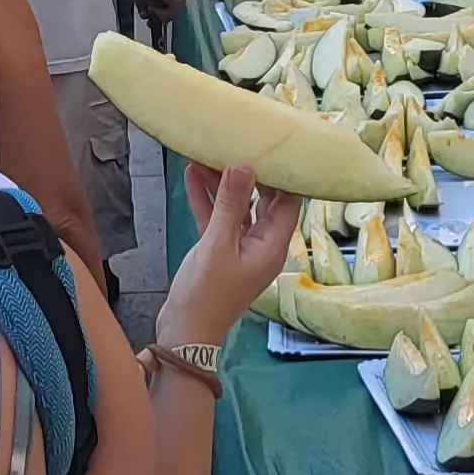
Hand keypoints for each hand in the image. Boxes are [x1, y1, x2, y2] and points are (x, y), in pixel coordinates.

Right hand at [162, 163, 300, 344]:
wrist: (184, 331)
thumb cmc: (205, 293)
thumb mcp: (217, 244)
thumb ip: (231, 204)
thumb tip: (244, 165)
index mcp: (273, 245)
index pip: (289, 201)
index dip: (283, 174)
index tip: (271, 146)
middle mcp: (262, 244)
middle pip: (263, 200)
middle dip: (249, 173)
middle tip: (236, 143)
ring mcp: (241, 248)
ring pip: (237, 208)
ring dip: (223, 184)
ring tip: (207, 154)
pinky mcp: (220, 251)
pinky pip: (218, 219)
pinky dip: (208, 200)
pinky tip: (192, 176)